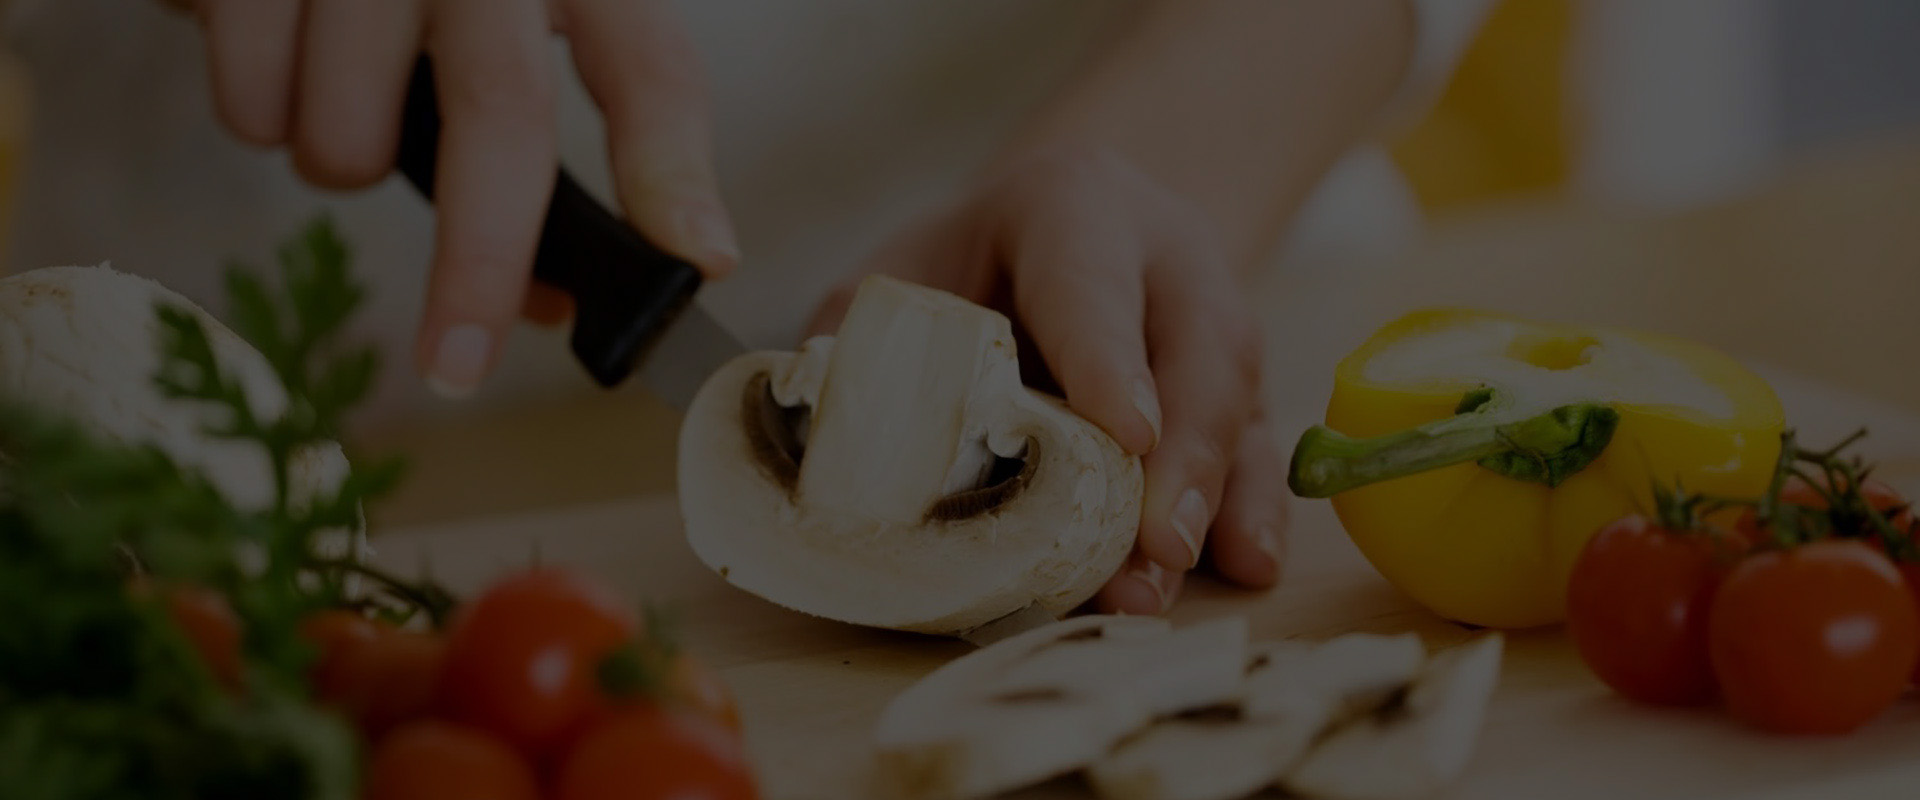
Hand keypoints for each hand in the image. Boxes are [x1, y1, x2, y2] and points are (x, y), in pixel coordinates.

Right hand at [170, 0, 738, 396]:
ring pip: (353, 133)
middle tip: (459, 363)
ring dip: (343, 167)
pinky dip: (259, 119)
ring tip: (343, 109)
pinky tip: (276, 58)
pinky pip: (252, 103)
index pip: (651, 68)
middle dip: (481, 261)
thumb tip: (547, 305)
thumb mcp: (505, 35)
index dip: (674, 170)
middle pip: (503, 114)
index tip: (701, 261)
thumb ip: (534, 153)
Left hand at [805, 148, 1287, 614]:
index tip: (1126, 434)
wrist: (1061, 231)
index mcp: (1074, 206)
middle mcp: (1165, 255)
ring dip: (1212, 497)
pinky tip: (1248, 565)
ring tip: (1171, 579)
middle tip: (1155, 545)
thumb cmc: (970, 263)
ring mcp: (1214, 316)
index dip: (1108, 359)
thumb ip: (864, 341)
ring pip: (1237, 399)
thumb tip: (819, 430)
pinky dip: (1255, 508)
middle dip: (1180, 454)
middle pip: (1195, 348)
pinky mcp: (1240, 382)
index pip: (1093, 282)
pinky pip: (1262, 442)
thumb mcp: (904, 272)